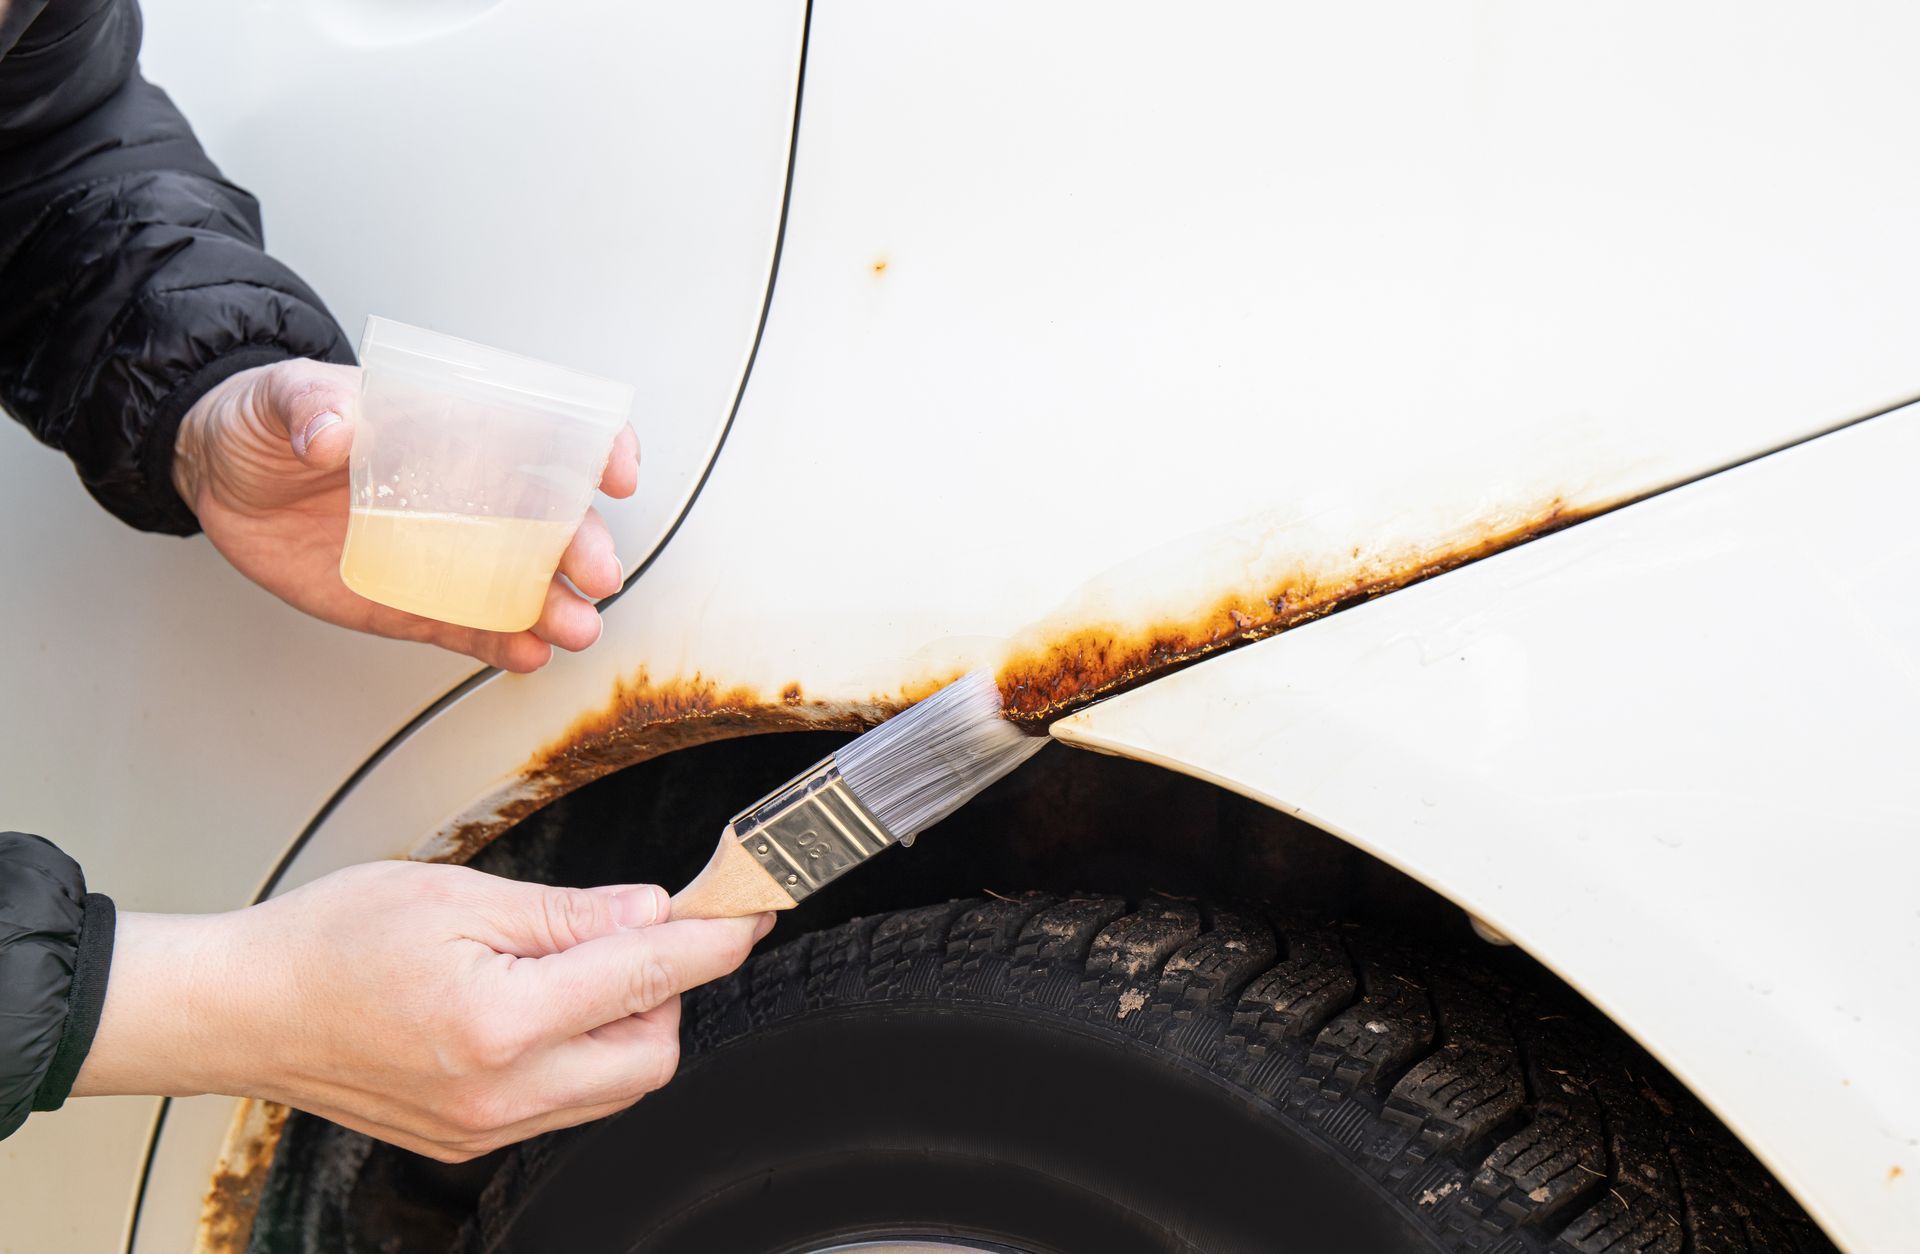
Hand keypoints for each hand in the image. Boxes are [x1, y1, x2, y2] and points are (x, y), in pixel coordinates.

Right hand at [72, 862, 772, 1160]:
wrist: (243, 1009)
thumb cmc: (331, 941)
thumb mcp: (460, 897)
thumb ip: (571, 914)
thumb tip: (655, 912)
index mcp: (499, 1023)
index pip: (646, 980)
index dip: (710, 939)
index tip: (748, 911)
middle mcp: (499, 1093)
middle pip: (650, 1056)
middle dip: (666, 993)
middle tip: (641, 934)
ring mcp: (484, 1128)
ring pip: (613, 1088)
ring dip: (625, 1025)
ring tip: (575, 965)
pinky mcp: (470, 1139)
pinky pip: (566, 1104)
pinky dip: (581, 1053)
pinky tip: (544, 1005)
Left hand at [171, 358, 641, 671]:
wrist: (222, 478)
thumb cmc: (268, 420)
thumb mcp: (284, 394)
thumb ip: (313, 406)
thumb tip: (333, 430)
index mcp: (452, 430)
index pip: (544, 432)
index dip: (592, 449)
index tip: (614, 473)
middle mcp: (466, 493)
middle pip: (547, 519)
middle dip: (582, 547)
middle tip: (596, 573)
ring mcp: (446, 551)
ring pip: (522, 583)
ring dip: (556, 607)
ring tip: (574, 630)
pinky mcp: (416, 601)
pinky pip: (473, 628)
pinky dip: (505, 644)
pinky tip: (529, 654)